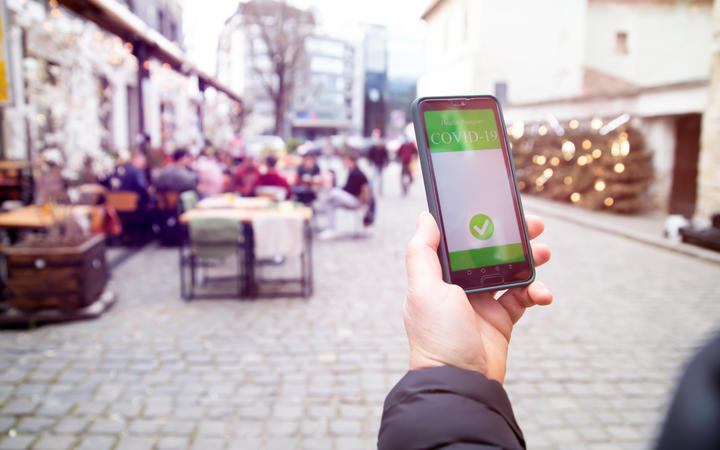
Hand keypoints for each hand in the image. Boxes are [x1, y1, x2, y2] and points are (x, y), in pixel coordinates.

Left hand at [403, 212, 551, 382]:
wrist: (460, 382)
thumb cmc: (437, 337)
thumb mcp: (424, 289)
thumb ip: (422, 252)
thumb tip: (426, 217)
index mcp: (439, 276)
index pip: (462, 242)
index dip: (482, 224)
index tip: (502, 210)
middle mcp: (460, 287)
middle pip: (490, 253)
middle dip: (514, 238)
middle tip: (535, 226)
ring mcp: (481, 304)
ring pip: (511, 272)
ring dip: (530, 261)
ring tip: (544, 254)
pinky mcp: (501, 321)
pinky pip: (523, 298)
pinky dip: (536, 292)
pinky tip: (542, 294)